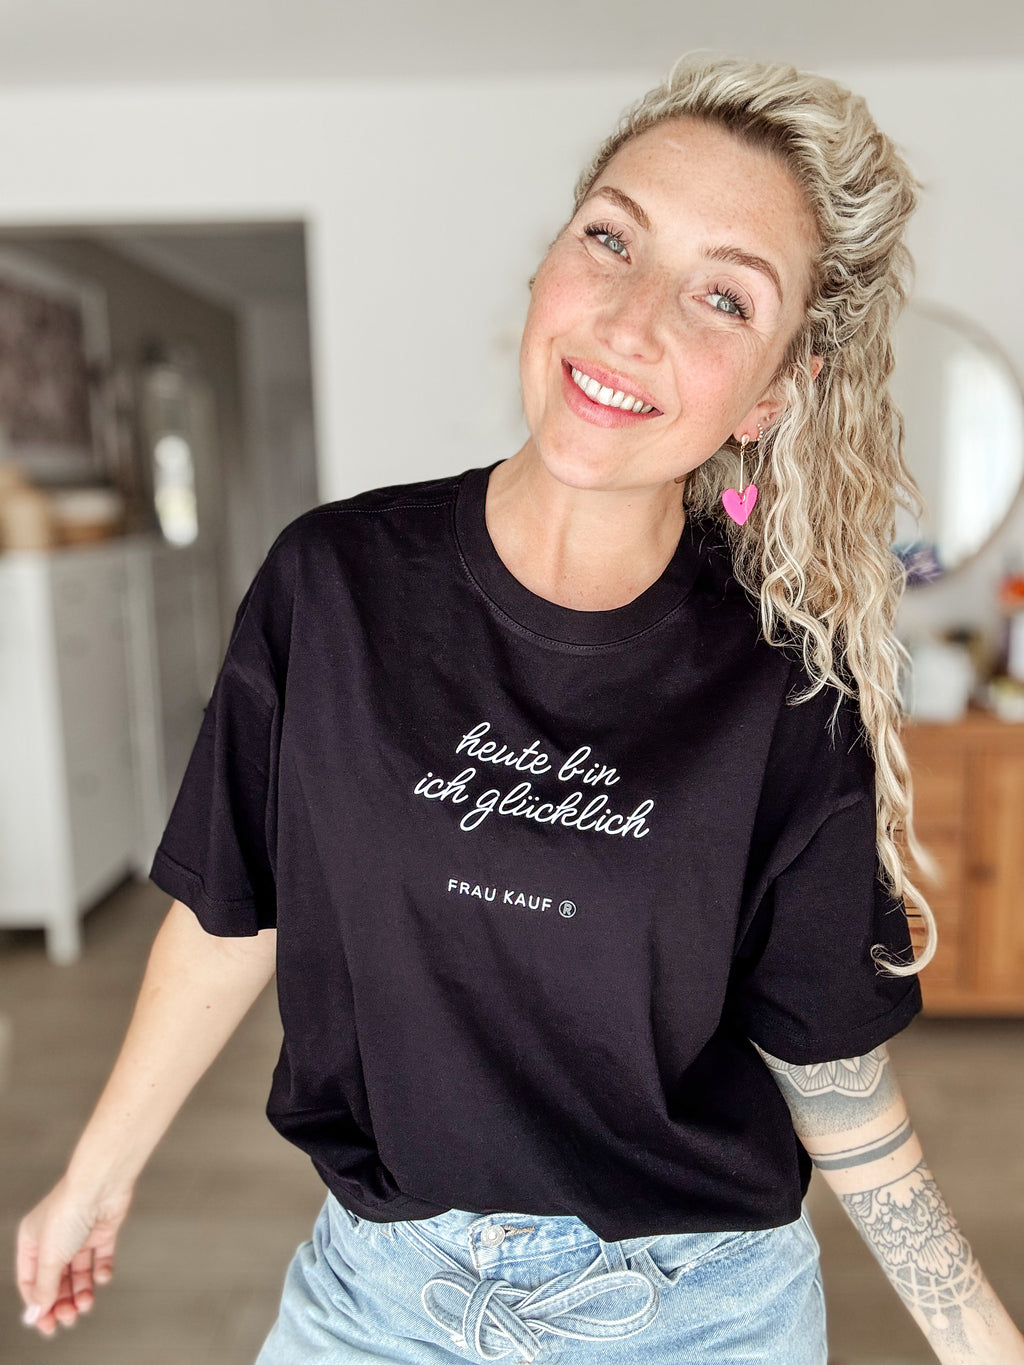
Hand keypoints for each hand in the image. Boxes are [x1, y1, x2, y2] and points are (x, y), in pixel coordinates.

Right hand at [16, 1175, 132, 1335]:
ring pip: (78, 1272)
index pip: (31, 1281)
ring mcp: (79, 1235)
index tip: (47, 1325)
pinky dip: (101, 1271)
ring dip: (82, 1291)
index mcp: (32, 1241)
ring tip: (86, 1303)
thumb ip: (45, 1287)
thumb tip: (37, 1313)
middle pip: (56, 1279)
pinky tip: (102, 1277)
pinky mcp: (102, 1231)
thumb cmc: (68, 1213)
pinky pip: (100, 1258)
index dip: (38, 1304)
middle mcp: (55, 1239)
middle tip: (70, 1317)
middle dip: (62, 1300)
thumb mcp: (50, 1257)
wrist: (101, 1184)